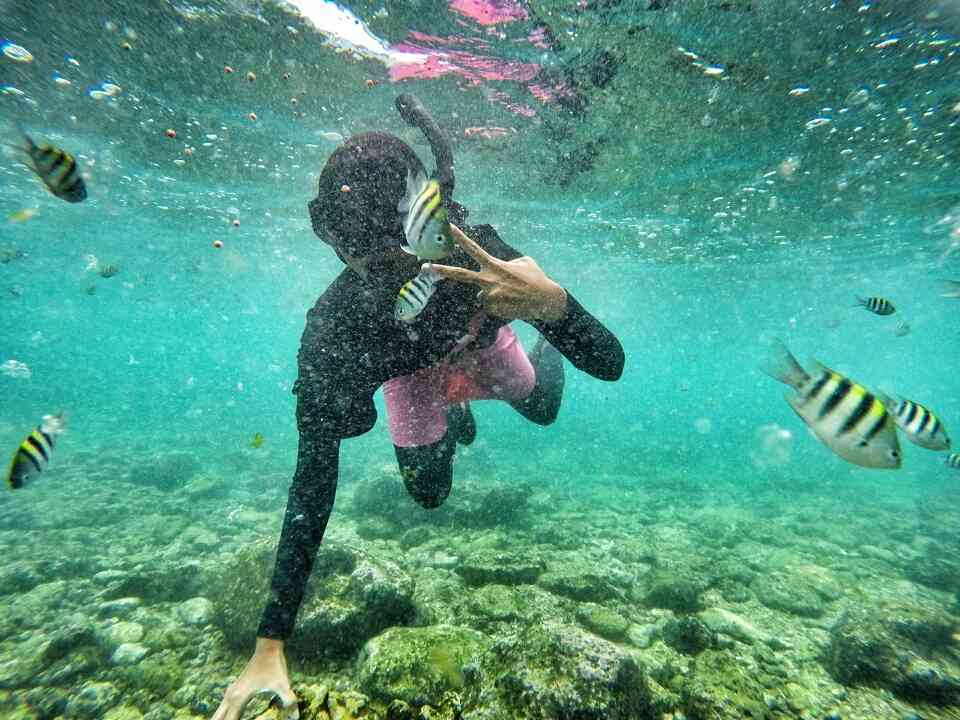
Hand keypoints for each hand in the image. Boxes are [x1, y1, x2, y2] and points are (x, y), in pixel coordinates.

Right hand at [211, 638, 298, 719]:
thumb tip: (295, 718)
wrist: (267, 647)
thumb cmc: (274, 665)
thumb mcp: (283, 684)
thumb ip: (289, 702)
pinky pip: (224, 710)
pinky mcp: (234, 691)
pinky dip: (225, 718)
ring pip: (218, 715)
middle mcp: (230, 697)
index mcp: (238, 699)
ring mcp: (230, 693)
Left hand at [426, 224, 567, 322]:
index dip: (460, 238)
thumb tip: (499, 268)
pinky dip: (499, 305)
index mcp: (495, 265)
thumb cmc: (536, 280)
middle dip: (441, 270)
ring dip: (494, 294)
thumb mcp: (523, 262)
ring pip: (482, 294)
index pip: (474, 249)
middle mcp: (488, 280)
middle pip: (460, 275)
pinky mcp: (492, 309)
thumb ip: (506, 262)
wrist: (545, 301)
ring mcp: (489, 296)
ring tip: (511, 295)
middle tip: (424, 267)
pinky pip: (489, 306)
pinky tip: (511, 303)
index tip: (448, 228)